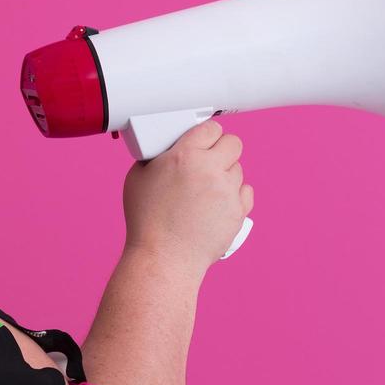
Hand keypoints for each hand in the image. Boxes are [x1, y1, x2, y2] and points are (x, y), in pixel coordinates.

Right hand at [121, 118, 253, 275]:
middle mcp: (210, 169)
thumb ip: (157, 156)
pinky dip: (235, 195)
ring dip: (225, 174)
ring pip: (238, 169)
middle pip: (233, 143)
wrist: (163, 256)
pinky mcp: (238, 211)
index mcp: (184, 155)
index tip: (203, 140)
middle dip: (222, 149)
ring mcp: (227, 191)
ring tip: (206, 190)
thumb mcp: (138, 177)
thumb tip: (168, 148)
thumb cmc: (147, 220)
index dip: (206, 134)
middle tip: (209, 160)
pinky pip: (246, 191)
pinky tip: (219, 201)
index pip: (210, 128)